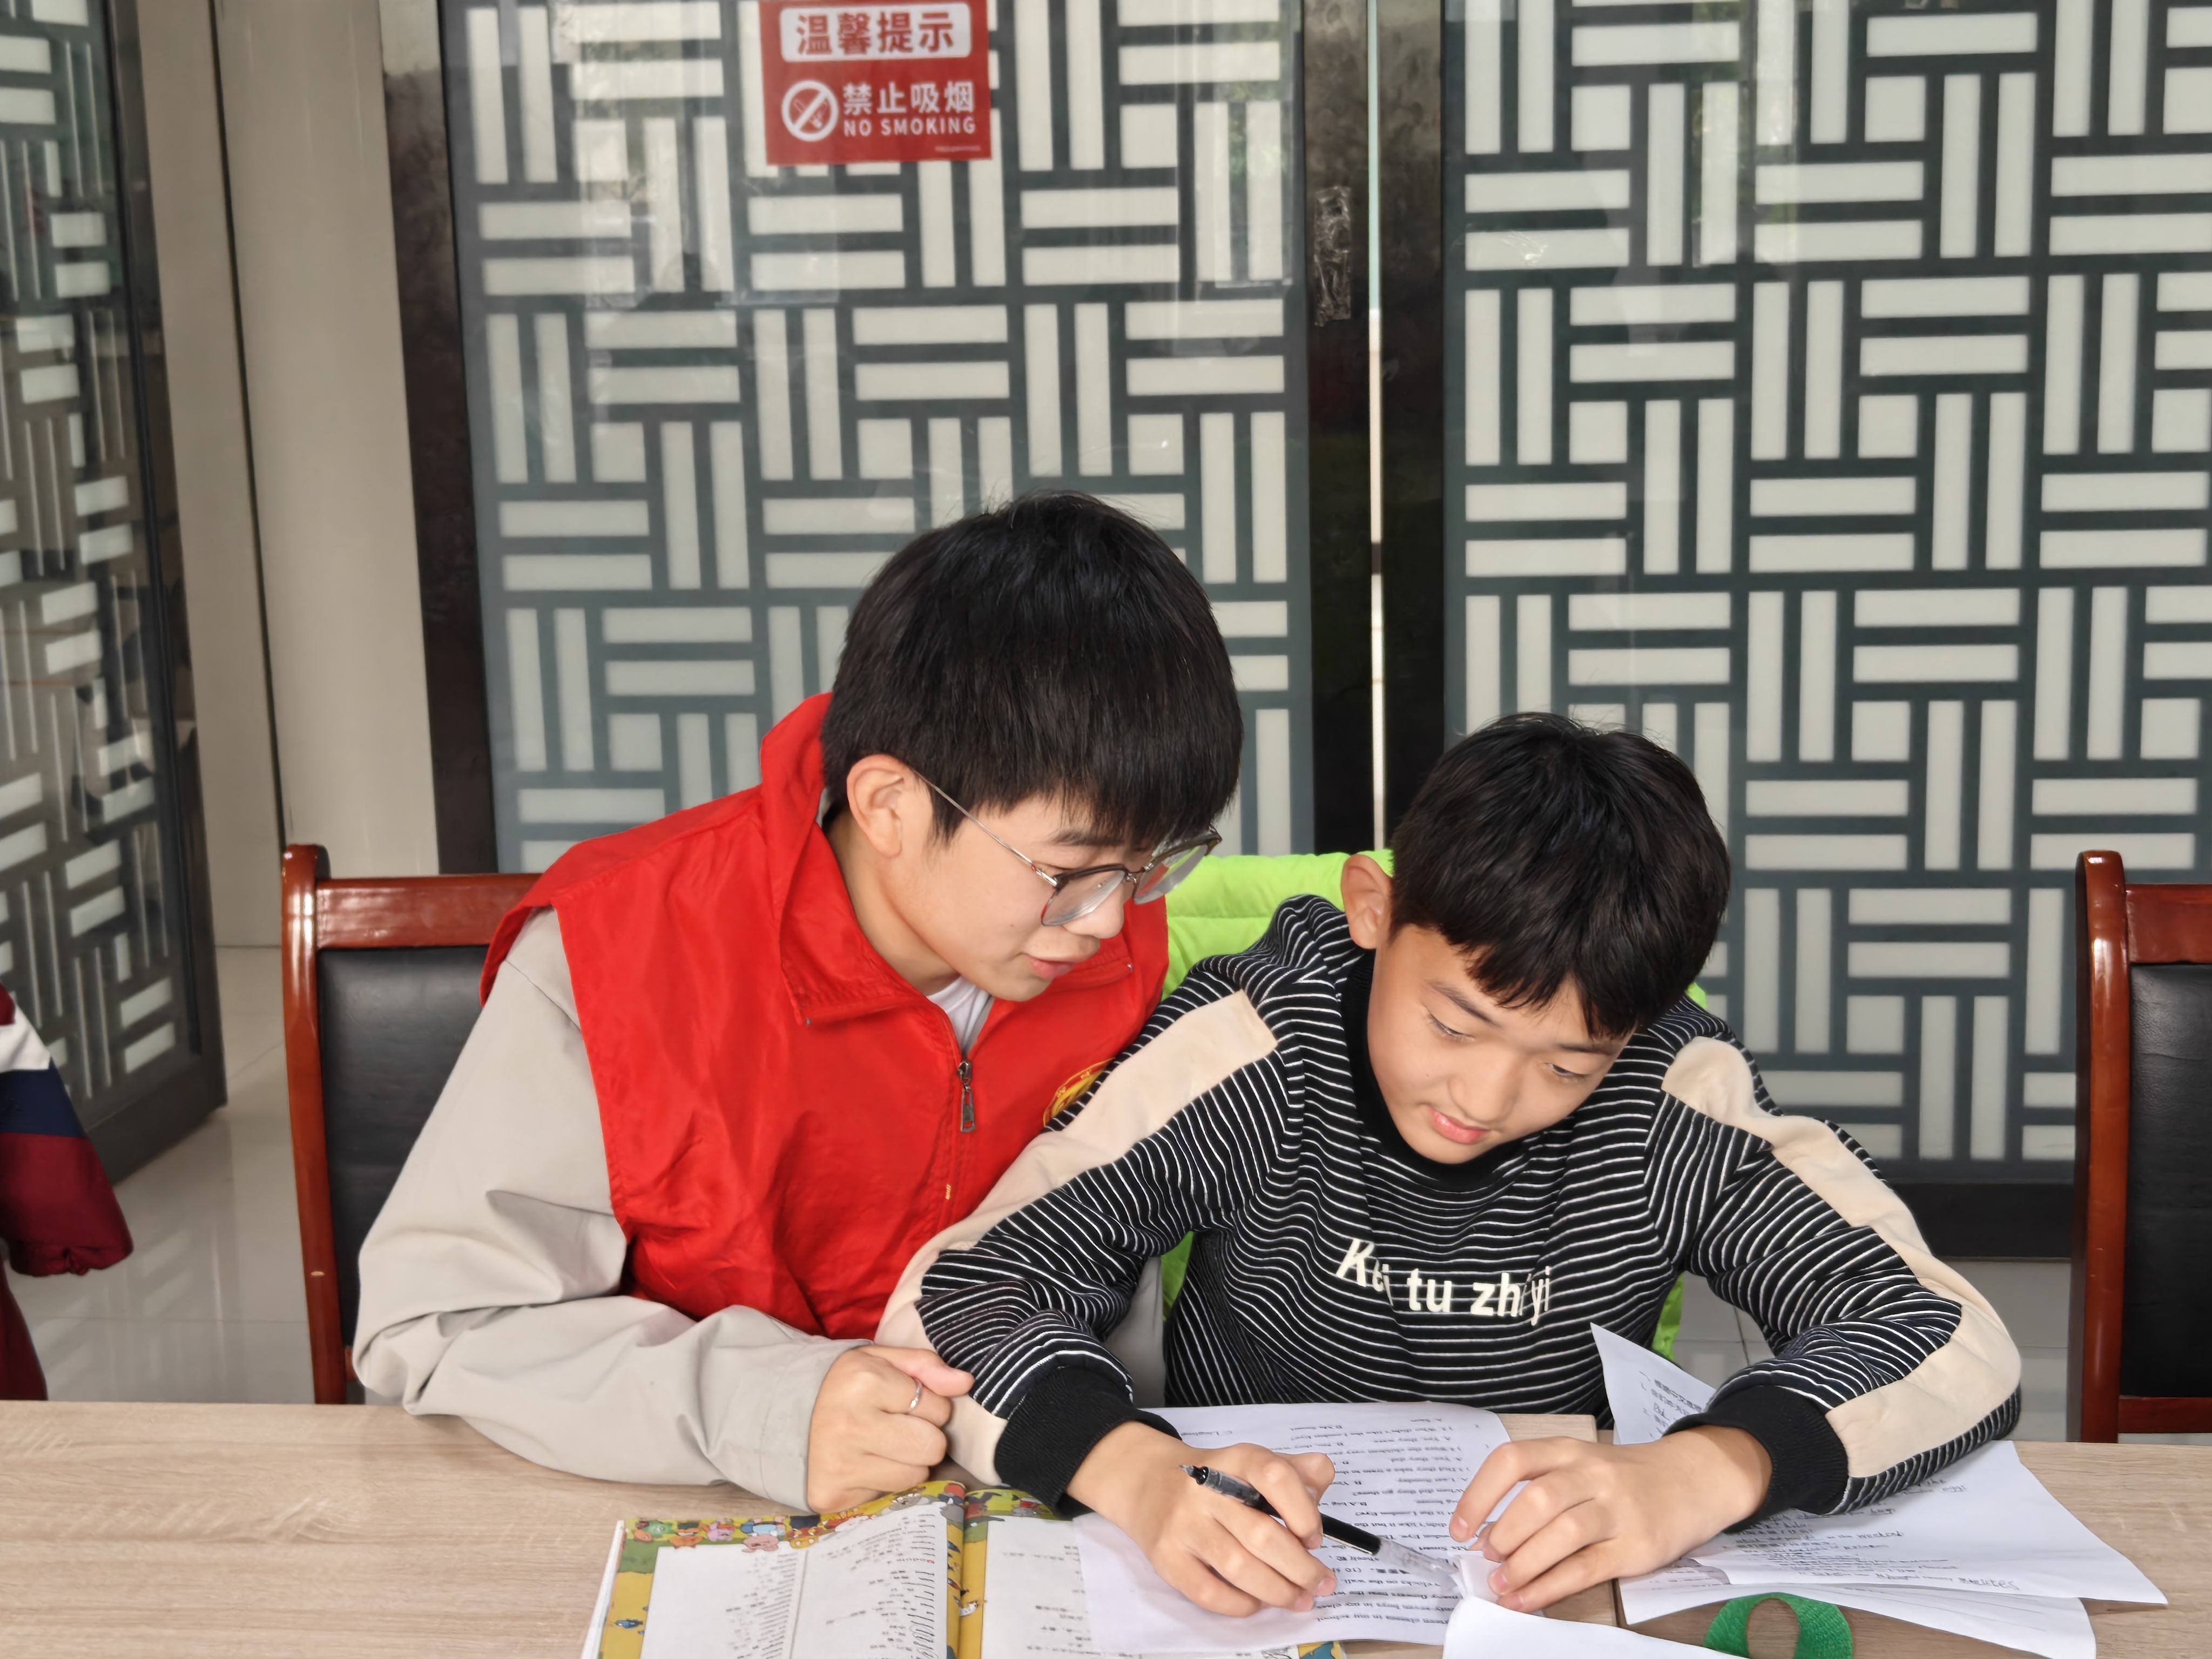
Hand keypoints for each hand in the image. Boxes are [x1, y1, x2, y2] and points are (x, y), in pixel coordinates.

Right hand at [804, 1345, 972, 1512]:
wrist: (788, 1416)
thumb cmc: (848, 1387)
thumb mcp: (883, 1361)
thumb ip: (926, 1366)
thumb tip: (965, 1383)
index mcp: (864, 1381)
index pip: (938, 1407)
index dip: (930, 1405)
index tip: (903, 1402)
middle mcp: (850, 1424)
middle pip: (932, 1447)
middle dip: (924, 1436)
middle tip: (897, 1426)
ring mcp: (839, 1464)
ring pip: (915, 1475)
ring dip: (907, 1462)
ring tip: (881, 1445)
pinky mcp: (832, 1495)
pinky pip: (889, 1495)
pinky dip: (884, 1481)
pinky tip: (864, 1464)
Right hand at [1064, 1422, 1338, 1615]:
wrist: (1146, 1481)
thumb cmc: (1213, 1479)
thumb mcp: (1252, 1462)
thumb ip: (1294, 1469)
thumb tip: (1323, 1476)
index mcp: (1234, 1460)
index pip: (1274, 1476)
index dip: (1303, 1510)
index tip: (1316, 1537)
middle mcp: (1205, 1489)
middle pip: (1261, 1534)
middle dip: (1300, 1567)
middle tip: (1322, 1583)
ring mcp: (1182, 1524)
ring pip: (1238, 1567)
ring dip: (1277, 1591)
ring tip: (1298, 1599)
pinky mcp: (1166, 1557)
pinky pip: (1207, 1591)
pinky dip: (1239, 1604)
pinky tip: (1258, 1602)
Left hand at [1449, 1429, 1770, 1611]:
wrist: (1695, 1479)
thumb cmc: (1626, 1478)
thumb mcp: (1581, 1466)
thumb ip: (1539, 1489)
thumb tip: (1486, 1535)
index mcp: (1568, 1450)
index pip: (1511, 1460)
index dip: (1478, 1495)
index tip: (1458, 1527)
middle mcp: (1591, 1474)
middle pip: (1535, 1500)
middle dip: (1502, 1534)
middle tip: (1486, 1560)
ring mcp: (1617, 1509)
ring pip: (1561, 1534)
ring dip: (1524, 1564)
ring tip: (1501, 1585)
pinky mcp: (1637, 1546)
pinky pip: (1587, 1568)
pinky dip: (1551, 1587)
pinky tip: (1528, 1600)